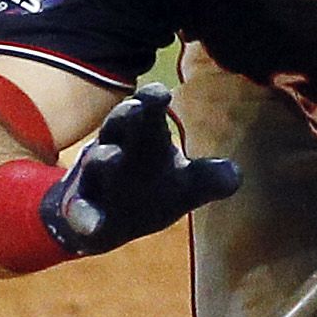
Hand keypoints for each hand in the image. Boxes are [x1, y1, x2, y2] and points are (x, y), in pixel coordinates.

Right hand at [38, 86, 242, 255]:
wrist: (103, 222)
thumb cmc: (150, 190)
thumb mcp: (185, 185)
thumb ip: (209, 178)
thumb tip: (236, 175)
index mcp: (142, 138)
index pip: (146, 112)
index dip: (151, 100)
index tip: (162, 92)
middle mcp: (116, 150)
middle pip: (117, 128)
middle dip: (125, 117)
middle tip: (136, 108)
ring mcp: (95, 180)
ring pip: (96, 165)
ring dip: (102, 159)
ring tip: (109, 155)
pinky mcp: (82, 210)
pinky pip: (80, 212)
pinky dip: (85, 216)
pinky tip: (92, 224)